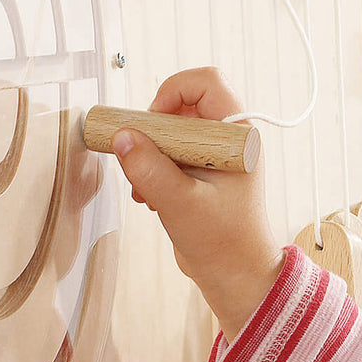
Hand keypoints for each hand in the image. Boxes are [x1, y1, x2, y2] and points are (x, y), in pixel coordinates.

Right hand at [111, 68, 283, 339]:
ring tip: (145, 188)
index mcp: (239, 138)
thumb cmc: (223, 243)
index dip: (172, 92)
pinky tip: (151, 197)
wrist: (236, 278)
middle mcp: (231, 141)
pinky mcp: (203, 175)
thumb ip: (149, 168)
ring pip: (174, 132)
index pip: (207, 83)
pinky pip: (172, 155)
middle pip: (184, 107)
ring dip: (151, 154)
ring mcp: (217, 158)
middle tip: (139, 158)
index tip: (150, 122)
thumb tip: (122, 137)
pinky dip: (155, 169)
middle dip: (154, 131)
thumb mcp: (180, 203)